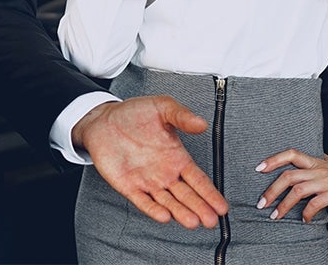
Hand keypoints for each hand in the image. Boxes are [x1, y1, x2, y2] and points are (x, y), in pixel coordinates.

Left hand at [72, 95, 227, 228]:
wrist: (104, 119)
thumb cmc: (134, 113)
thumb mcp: (162, 107)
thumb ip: (182, 116)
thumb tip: (201, 123)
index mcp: (176, 156)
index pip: (198, 179)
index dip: (210, 193)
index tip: (222, 206)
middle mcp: (165, 172)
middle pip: (187, 195)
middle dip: (200, 208)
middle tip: (211, 220)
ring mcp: (148, 181)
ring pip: (168, 202)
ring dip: (180, 212)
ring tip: (192, 221)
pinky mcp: (129, 186)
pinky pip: (143, 201)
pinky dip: (153, 209)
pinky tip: (164, 215)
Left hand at [255, 146, 327, 222]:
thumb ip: (320, 161)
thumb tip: (314, 156)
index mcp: (316, 161)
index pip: (290, 154)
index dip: (273, 159)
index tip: (258, 168)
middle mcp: (318, 169)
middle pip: (288, 175)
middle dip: (271, 190)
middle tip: (261, 203)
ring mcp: (327, 181)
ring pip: (298, 190)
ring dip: (284, 204)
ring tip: (275, 216)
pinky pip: (316, 203)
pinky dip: (307, 212)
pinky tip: (304, 220)